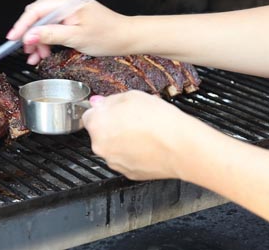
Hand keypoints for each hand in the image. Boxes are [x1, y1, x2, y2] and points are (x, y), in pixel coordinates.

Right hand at [6, 0, 129, 64]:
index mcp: (67, 0)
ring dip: (37, 40)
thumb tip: (30, 35)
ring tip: (36, 56)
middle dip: (30, 36)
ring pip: (42, 23)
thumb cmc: (107, 35)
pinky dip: (46, 38)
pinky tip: (43, 51)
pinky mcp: (69, 14)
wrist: (124, 36)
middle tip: (27, 52)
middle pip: (37, 16)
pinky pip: (51, 25)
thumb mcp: (76, 38)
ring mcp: (67, 6)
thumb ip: (51, 35)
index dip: (22, 26)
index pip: (36, 11)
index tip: (12, 39)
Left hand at [82, 91, 209, 180]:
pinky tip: (148, 145)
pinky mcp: (128, 173)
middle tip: (133, 119)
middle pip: (100, 133)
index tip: (114, 110)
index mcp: (97, 125)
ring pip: (113, 147)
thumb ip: (110, 100)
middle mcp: (100, 147)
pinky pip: (126, 159)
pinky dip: (133, 153)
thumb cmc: (159, 120)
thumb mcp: (132, 96)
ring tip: (144, 132)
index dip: (103, 111)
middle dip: (113, 126)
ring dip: (123, 140)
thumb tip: (99, 103)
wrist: (180, 146)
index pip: (88, 116)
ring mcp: (114, 162)